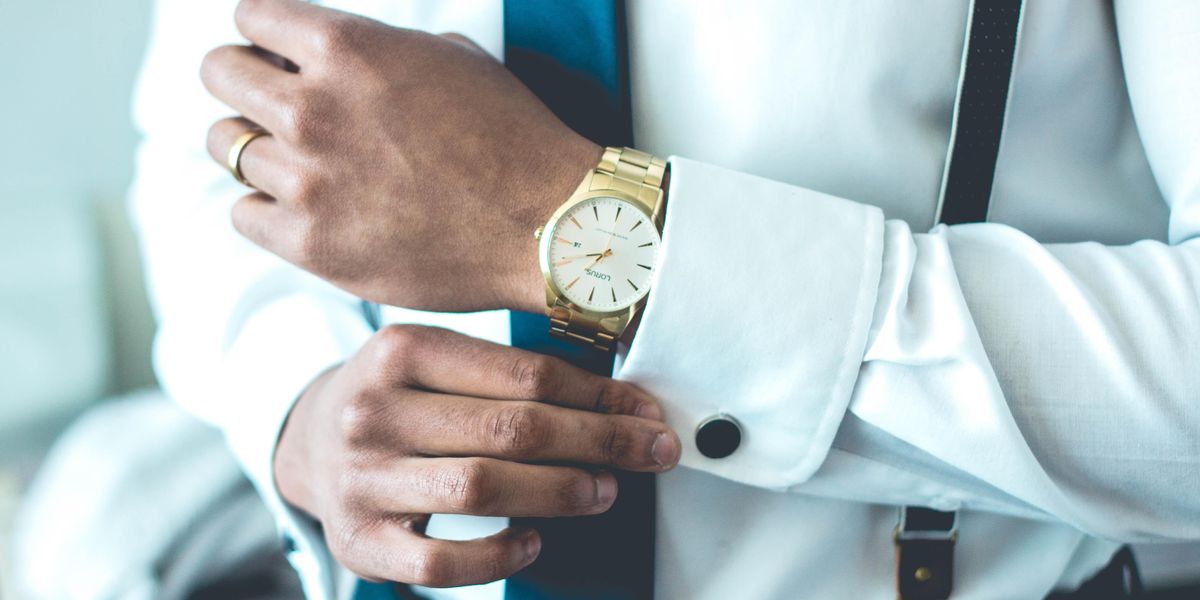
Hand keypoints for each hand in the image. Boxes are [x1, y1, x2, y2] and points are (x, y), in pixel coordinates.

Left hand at [201, 0, 600, 313]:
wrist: (545, 223)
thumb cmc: (511, 139)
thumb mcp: (449, 58)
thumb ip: (377, 48)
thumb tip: (332, 54)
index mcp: (347, 48)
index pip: (250, 18)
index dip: (264, 37)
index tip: (276, 57)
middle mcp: (313, 108)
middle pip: (218, 74)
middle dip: (242, 84)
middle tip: (269, 106)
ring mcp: (307, 179)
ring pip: (226, 148)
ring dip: (256, 150)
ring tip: (297, 164)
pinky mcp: (309, 242)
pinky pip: (243, 213)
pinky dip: (266, 209)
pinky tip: (304, 209)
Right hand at [274, 325, 679, 586]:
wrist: (309, 440)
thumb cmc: (397, 398)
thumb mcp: (436, 362)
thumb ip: (511, 374)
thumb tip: (620, 405)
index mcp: (401, 350)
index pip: (524, 374)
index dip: (599, 398)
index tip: (645, 414)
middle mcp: (374, 410)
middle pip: (512, 429)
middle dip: (598, 443)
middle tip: (648, 453)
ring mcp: (362, 478)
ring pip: (483, 487)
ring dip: (560, 492)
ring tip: (603, 491)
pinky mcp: (360, 540)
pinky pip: (441, 562)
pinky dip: (498, 556)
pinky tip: (534, 540)